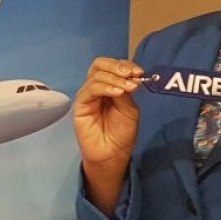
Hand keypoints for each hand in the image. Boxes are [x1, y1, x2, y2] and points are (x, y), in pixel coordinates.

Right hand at [72, 57, 142, 214]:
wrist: (112, 154)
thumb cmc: (121, 133)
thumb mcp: (130, 109)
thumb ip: (126, 92)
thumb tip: (128, 77)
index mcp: (110, 86)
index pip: (113, 66)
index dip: (125, 65)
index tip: (140, 72)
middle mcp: (97, 87)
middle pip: (100, 64)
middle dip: (117, 66)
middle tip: (131, 75)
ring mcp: (88, 95)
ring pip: (96, 75)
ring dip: (115, 78)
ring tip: (128, 88)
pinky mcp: (80, 104)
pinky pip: (90, 89)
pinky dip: (105, 87)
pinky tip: (118, 94)